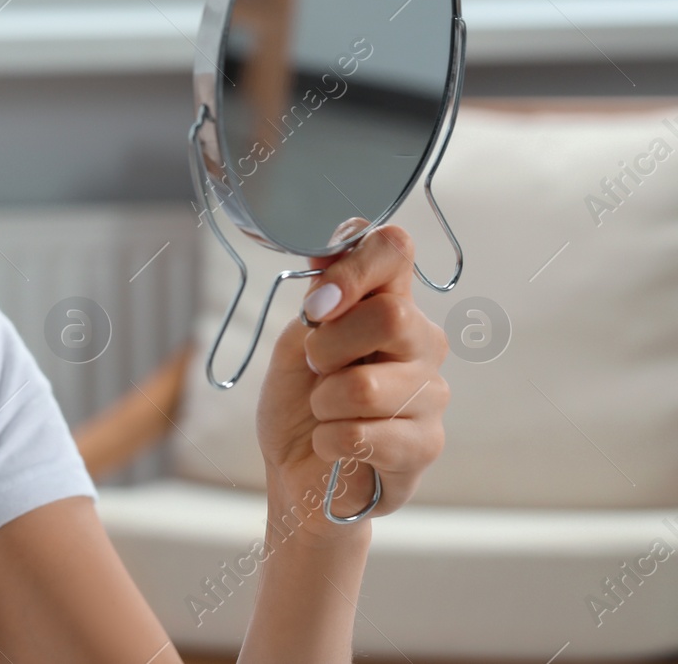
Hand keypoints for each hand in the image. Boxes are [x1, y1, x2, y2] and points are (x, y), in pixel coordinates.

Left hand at [255, 219, 449, 541]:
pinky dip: (327, 440)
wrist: (297, 473)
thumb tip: (327, 258)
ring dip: (323, 403)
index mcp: (388, 304)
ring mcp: (430, 395)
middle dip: (329, 347)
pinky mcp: (425, 446)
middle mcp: (421, 343)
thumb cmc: (298, 404)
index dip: (355, 268)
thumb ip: (317, 308)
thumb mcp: (293, 347)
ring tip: (324, 412)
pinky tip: (332, 445)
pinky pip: (362, 434)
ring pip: (367, 386)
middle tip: (314, 369)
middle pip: (393, 317)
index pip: (395, 251)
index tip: (319, 303)